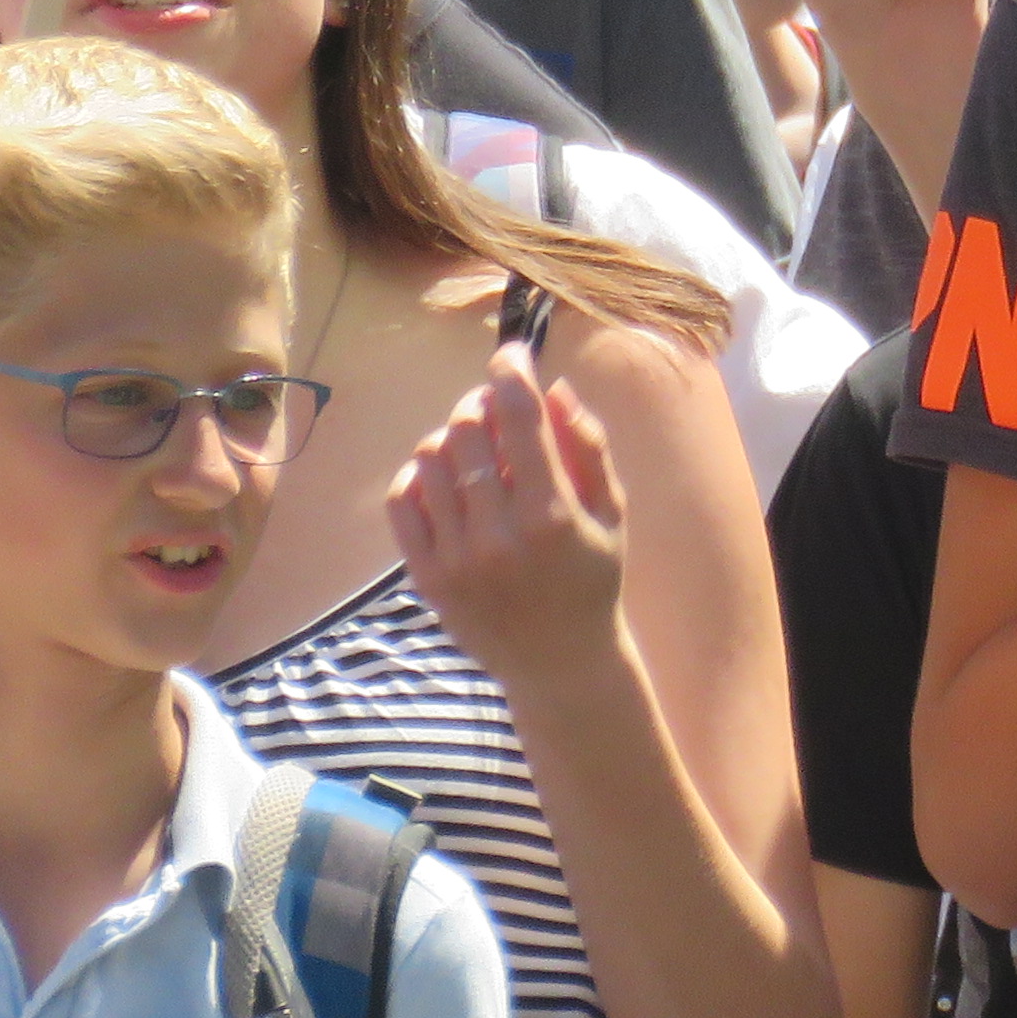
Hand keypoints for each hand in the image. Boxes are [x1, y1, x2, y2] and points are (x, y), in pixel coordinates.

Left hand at [389, 349, 627, 699]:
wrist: (560, 662)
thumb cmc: (595, 579)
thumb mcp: (612, 513)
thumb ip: (588, 447)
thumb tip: (554, 389)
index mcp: (553, 514)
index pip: (519, 419)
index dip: (511, 373)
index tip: (511, 355)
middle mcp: (499, 533)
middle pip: (467, 431)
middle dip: (481, 404)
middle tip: (496, 410)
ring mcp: (456, 557)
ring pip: (431, 460)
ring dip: (450, 438)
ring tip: (472, 448)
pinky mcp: (426, 576)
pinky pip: (403, 502)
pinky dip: (418, 475)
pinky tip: (443, 479)